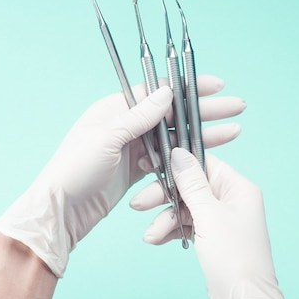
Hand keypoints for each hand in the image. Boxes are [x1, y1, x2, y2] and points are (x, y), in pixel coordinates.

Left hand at [0, 75, 245, 276]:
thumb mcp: (106, 139)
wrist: (61, 212)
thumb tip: (167, 93)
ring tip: (234, 131)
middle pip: (174, 114)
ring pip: (176, 137)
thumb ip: (138, 117)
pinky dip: (188, 156)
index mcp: (116, 108)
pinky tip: (209, 154)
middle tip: (236, 107)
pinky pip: (170, 159)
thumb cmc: (74, 171)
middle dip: (206, 111)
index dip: (189, 88)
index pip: (159, 91)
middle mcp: (127, 124)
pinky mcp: (139, 170)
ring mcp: (134, 148)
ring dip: (203, 134)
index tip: (217, 86)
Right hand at [131, 149, 295, 298]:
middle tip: (140, 203)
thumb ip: (191, 183)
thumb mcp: (209, 215)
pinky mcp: (212, 236)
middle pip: (191, 186)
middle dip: (164, 195)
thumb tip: (179, 153)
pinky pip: (187, 225)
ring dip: (165, 219)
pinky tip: (157, 239)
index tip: (153, 165)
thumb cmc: (235, 257)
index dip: (178, 163)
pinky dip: (172, 231)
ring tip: (150, 235)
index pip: (205, 163)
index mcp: (238, 188)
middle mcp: (231, 200)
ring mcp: (221, 219)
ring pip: (185, 208)